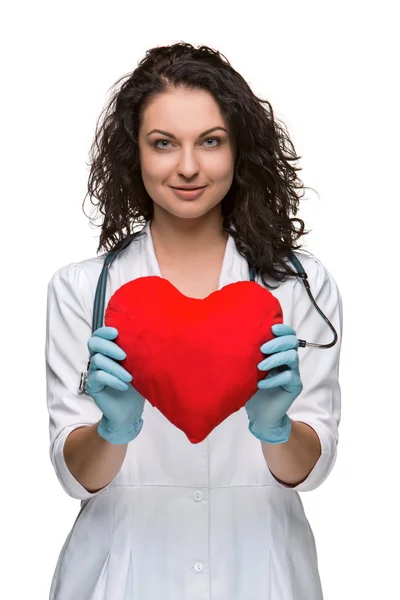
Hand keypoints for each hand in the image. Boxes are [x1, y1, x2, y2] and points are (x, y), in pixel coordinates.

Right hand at [86, 326, 145, 443]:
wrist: (130, 410)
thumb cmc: (137, 386)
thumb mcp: (139, 367)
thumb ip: (137, 353)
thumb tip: (148, 338)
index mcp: (109, 351)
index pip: (100, 335)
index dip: (105, 331)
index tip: (116, 332)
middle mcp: (98, 358)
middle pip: (93, 343)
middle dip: (108, 346)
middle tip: (124, 356)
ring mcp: (94, 371)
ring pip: (98, 360)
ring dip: (115, 368)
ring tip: (129, 378)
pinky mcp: (92, 385)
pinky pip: (98, 376)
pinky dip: (113, 380)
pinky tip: (124, 386)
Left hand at [245, 323, 302, 443]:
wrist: (260, 414)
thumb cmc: (252, 387)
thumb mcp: (249, 367)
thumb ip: (250, 353)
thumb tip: (236, 336)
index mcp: (280, 351)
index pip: (288, 334)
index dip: (283, 329)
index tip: (271, 328)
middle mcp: (289, 360)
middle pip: (292, 342)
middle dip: (278, 342)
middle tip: (262, 349)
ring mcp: (293, 372)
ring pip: (292, 357)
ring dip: (275, 359)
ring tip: (260, 367)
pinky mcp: (294, 386)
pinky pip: (288, 376)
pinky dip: (273, 379)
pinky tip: (260, 384)